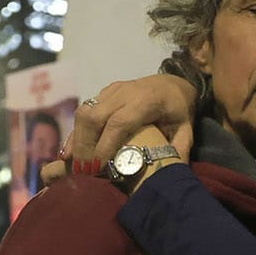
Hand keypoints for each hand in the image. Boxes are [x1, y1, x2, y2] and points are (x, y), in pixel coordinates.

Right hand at [43, 75, 199, 184]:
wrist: (173, 83)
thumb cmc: (179, 109)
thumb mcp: (186, 127)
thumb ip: (180, 147)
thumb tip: (171, 171)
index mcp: (147, 100)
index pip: (119, 122)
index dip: (105, 145)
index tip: (97, 167)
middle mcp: (126, 92)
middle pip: (95, 117)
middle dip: (85, 145)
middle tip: (83, 170)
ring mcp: (112, 91)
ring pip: (85, 112)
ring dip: (77, 139)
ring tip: (74, 164)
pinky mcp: (104, 93)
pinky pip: (84, 110)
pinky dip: (76, 132)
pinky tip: (70, 152)